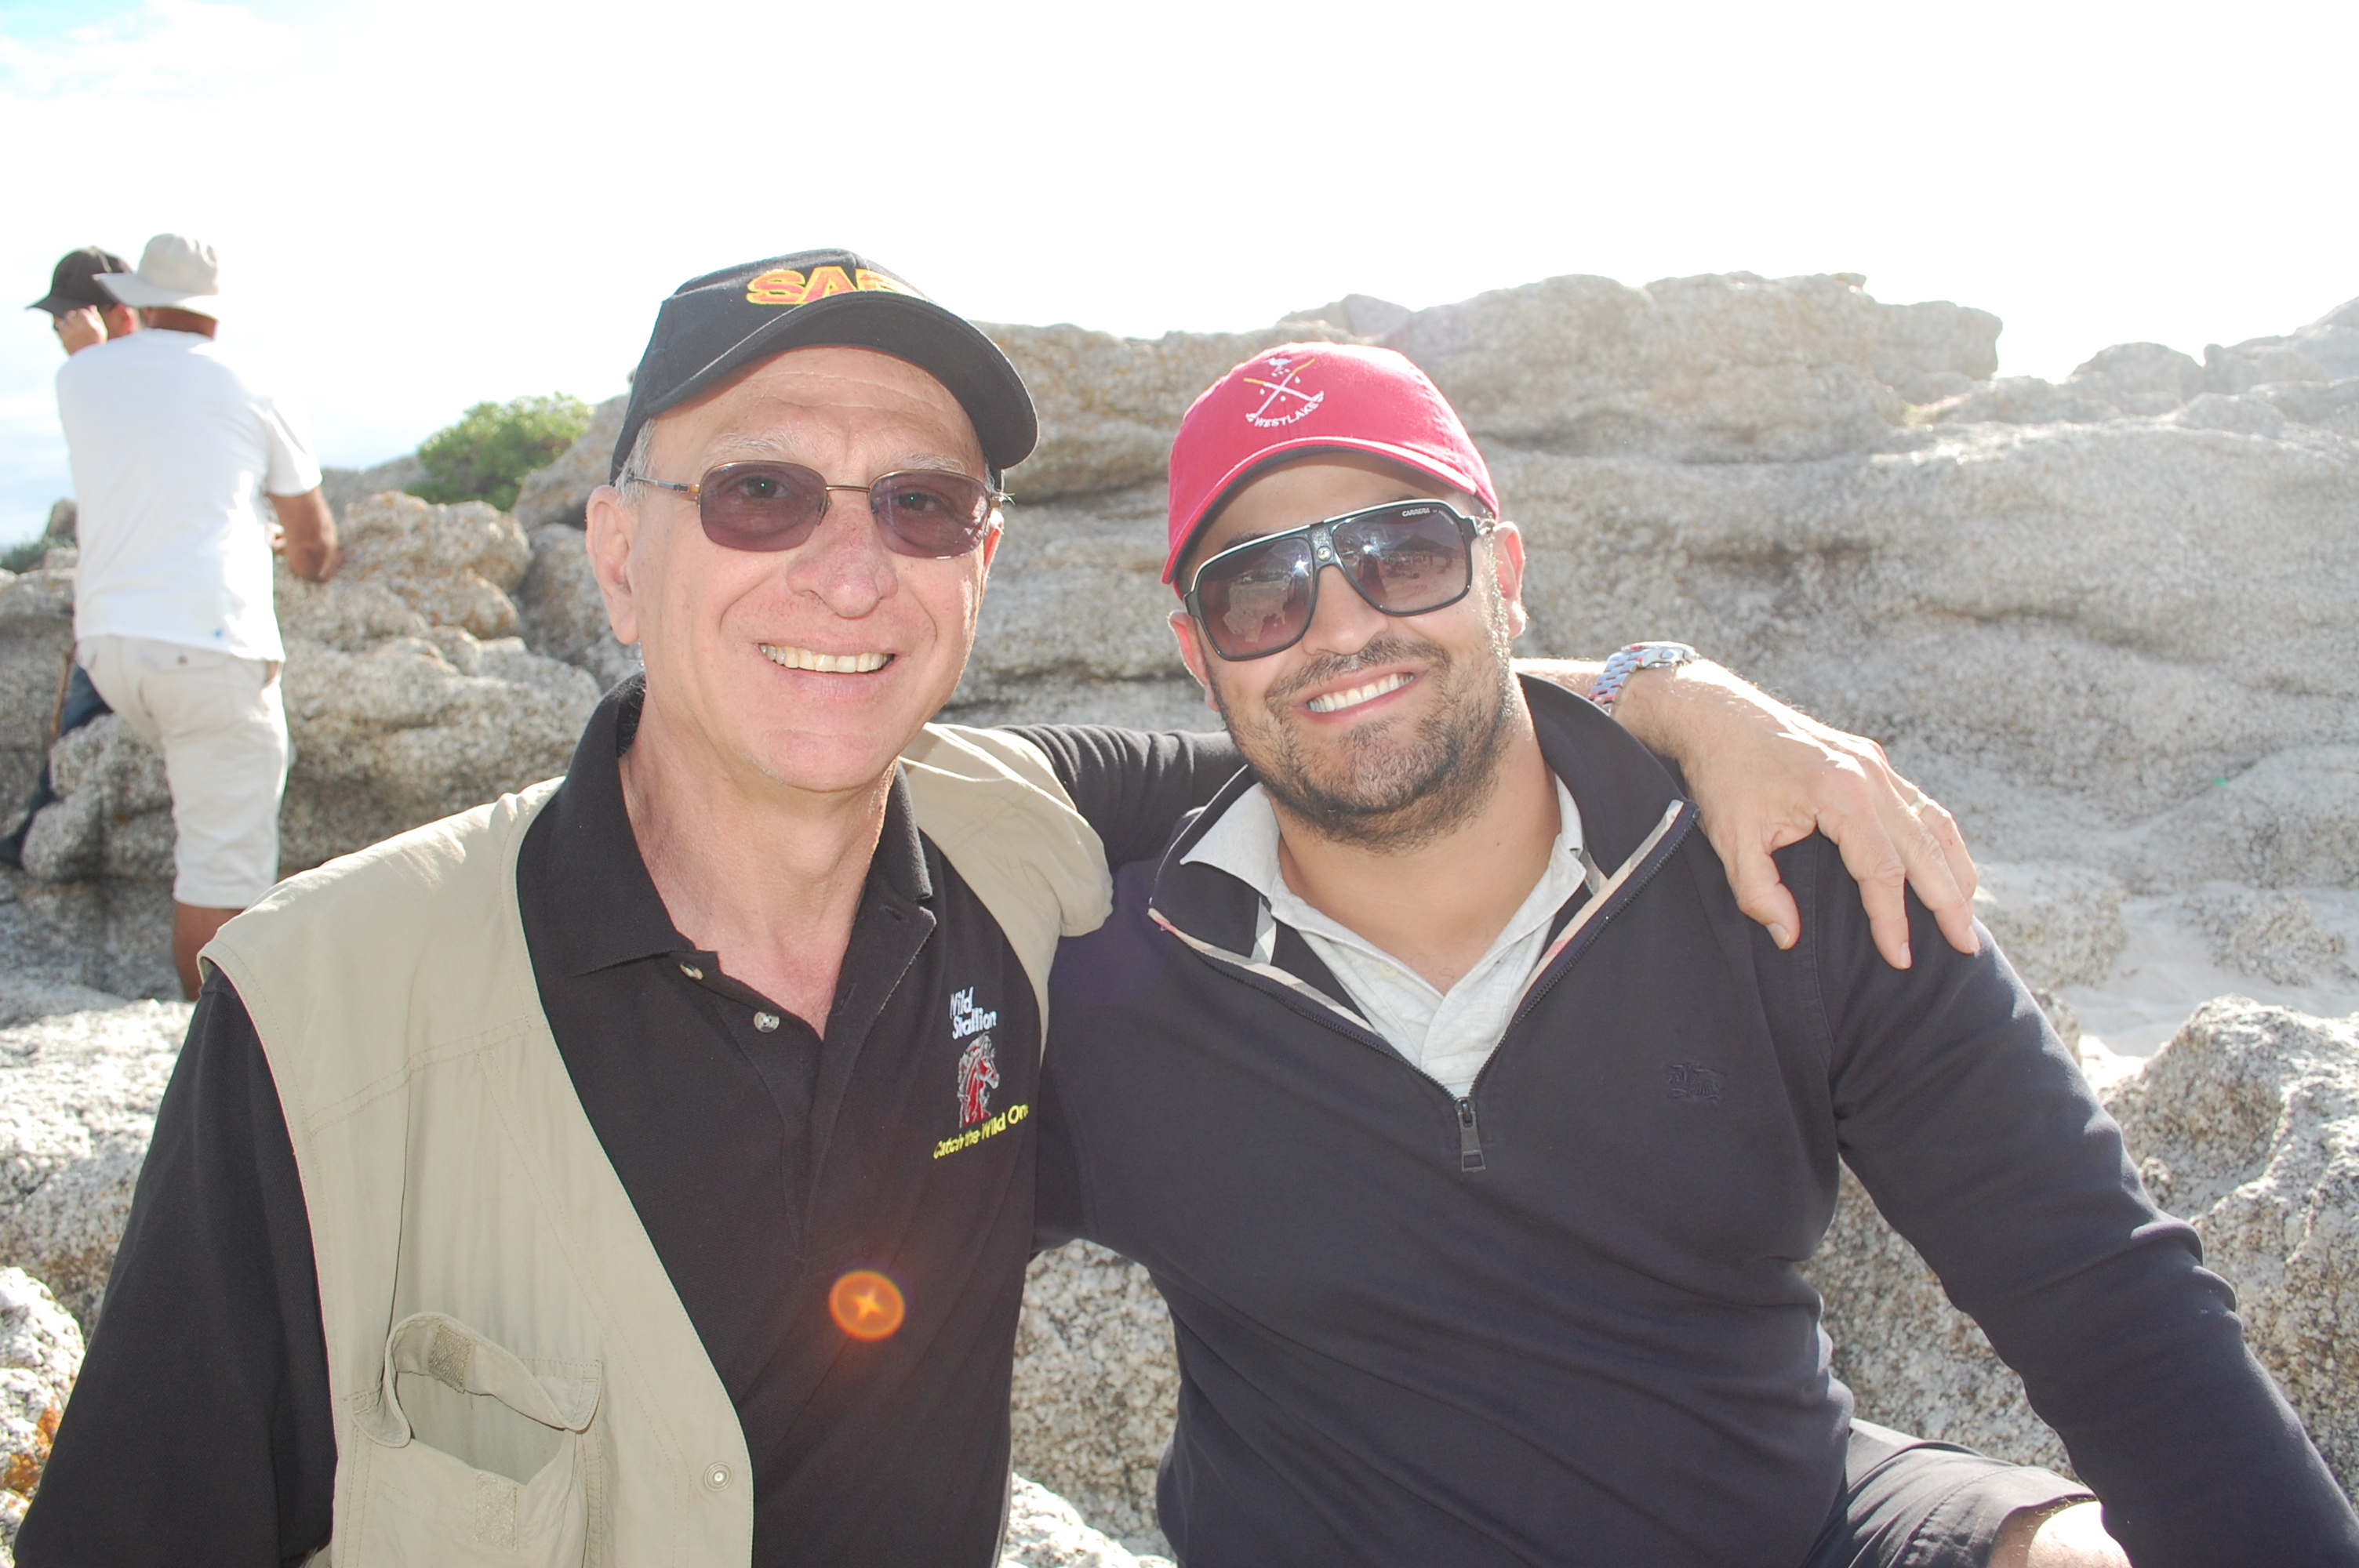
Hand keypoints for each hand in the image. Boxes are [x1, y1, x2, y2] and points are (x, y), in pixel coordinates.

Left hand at [53, 307, 105, 354]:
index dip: (84, 317)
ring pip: (63, 321)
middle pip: (70, 314)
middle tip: (80, 328)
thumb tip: (90, 307)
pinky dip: (63, 331)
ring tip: (75, 333)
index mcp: (88, 321)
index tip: (87, 325)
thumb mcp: (101, 329)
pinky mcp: (62, 337)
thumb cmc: (98, 344)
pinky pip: (59, 329)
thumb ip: (95, 316)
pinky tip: (71, 337)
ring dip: (67, 324)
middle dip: (74, 319)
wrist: (91, 360)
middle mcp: (76, 324)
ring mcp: (68, 330)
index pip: (81, 311)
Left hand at [1518, 658, 1978, 968]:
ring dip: (1956, 869)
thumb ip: (1758, 892)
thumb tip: (1789, 937)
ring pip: (1934, 823)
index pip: (1882, 870)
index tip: (1900, 958)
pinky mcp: (1872, 760)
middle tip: (1966, 946)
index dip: (1893, 919)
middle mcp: (1870, 775)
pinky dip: (1939, 840)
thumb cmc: (1721, 775)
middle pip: (1925, 848)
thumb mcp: (1729, 839)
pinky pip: (1920, 805)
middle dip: (1949, 902)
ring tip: (1966, 915)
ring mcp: (1875, 764)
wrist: (1715, 713)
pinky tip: (1945, 868)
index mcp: (1840, 793)